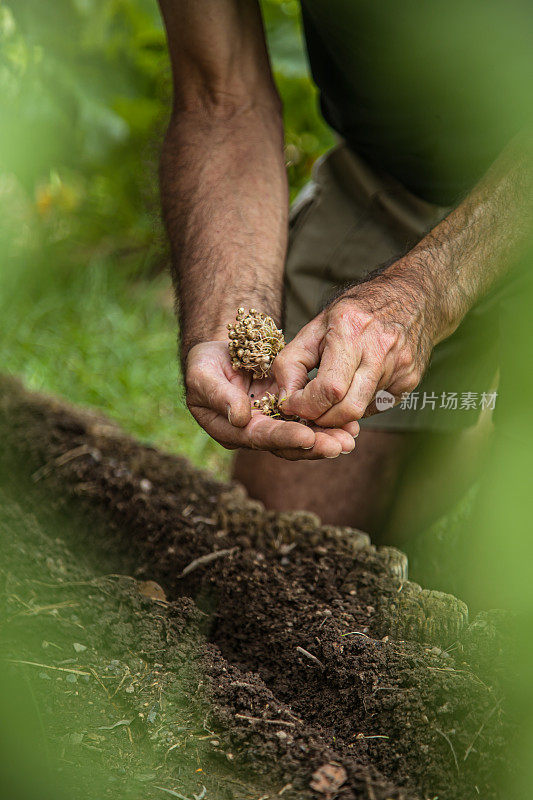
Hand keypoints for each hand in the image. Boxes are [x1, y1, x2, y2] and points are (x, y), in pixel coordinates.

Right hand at [184, 341, 358, 459]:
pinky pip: (310, 420)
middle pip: (286, 445)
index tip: (307, 437)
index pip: (260, 437)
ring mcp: (273, 421)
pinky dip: (329, 422)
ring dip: (327, 438)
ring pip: (303, 436)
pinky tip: (350, 424)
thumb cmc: (204, 364)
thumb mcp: (202, 375)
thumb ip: (219, 396)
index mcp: (231, 429)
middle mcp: (255, 432)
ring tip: (351, 437)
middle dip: (314, 446)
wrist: (220, 352)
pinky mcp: (287, 409)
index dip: (283, 438)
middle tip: (340, 445)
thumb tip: (241, 418)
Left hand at [273, 272, 437, 425]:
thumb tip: (284, 398)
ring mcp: (399, 366)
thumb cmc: (357, 310)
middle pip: (348, 409)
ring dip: (338, 413)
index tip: (292, 404)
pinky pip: (377, 407)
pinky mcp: (410, 380)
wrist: (412, 297)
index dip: (305, 405)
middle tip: (309, 410)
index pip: (328, 389)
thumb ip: (291, 361)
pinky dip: (359, 405)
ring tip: (329, 398)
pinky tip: (355, 386)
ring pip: (361, 411)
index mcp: (350, 330)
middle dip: (321, 418)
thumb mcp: (316, 325)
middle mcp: (379, 349)